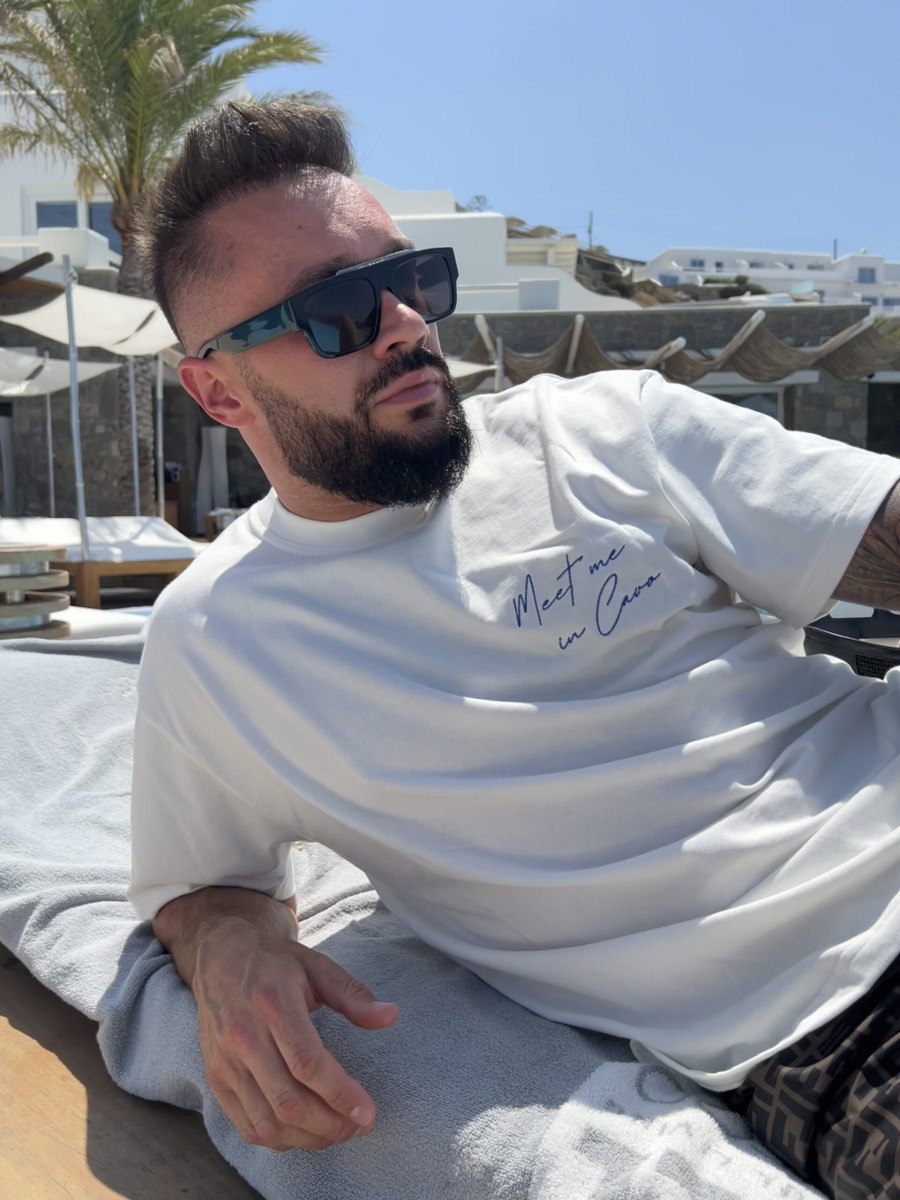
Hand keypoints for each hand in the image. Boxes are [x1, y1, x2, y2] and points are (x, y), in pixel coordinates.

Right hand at [154, 890, 398, 1150]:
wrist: (221, 956)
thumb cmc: (275, 962)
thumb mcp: (317, 966)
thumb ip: (353, 994)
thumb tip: (391, 1016)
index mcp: (272, 1003)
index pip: (307, 1063)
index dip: (340, 1094)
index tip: (367, 1112)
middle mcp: (243, 1036)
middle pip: (288, 1101)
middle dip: (330, 1124)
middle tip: (358, 1126)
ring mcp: (224, 1062)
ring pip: (267, 1121)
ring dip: (307, 1138)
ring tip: (337, 1131)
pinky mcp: (214, 1078)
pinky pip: (246, 1125)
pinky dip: (279, 1140)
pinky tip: (304, 1133)